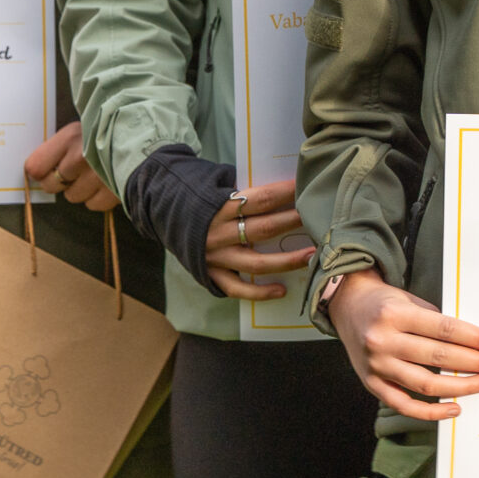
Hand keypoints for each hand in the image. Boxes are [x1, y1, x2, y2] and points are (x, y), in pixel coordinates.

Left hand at [23, 123, 116, 211]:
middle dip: (60, 181)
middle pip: (51, 184)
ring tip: (96, 174)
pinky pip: (93, 204)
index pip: (35, 166)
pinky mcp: (113, 192)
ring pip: (72, 196)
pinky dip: (98, 198)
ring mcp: (97, 177)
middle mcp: (80, 157)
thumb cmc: (112, 130)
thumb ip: (59, 148)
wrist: (150, 135)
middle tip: (73, 172)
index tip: (43, 171)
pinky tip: (107, 182)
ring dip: (81, 189)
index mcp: (71, 137)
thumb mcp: (84, 129)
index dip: (38, 171)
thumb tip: (36, 171)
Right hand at [203, 179, 309, 300]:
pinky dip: (260, 292)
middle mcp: (219, 232)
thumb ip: (241, 191)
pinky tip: (281, 290)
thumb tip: (280, 188)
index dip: (287, 193)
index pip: (261, 199)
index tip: (307, 188)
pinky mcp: (211, 274)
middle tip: (317, 219)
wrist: (160, 212)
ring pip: (256, 263)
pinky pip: (238, 288)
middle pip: (263, 229)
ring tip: (311, 256)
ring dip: (286, 260)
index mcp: (219, 206)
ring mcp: (216, 257)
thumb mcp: (213, 185)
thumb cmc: (195, 195)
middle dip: (293, 223)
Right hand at [327, 270, 478, 420]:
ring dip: (463, 387)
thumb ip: (436, 322)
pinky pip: (404, 404)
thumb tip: (476, 344)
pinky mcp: (372, 383)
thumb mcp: (409, 300)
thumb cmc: (384, 303)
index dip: (476, 339)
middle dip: (477, 363)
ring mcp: (376, 365)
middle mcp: (383, 340)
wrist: (346, 306)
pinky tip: (455, 407)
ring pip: (426, 384)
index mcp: (395, 314)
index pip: (445, 330)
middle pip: (439, 357)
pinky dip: (431, 411)